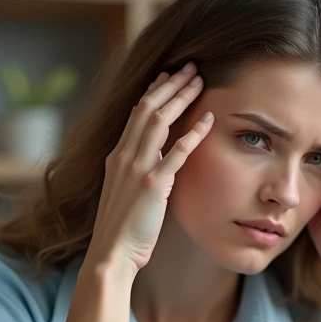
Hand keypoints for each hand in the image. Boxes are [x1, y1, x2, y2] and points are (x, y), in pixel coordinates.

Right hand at [86, 61, 212, 273]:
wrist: (111, 253)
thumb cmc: (121, 229)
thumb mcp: (125, 192)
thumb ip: (136, 172)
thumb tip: (152, 159)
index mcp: (117, 156)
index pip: (135, 113)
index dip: (153, 91)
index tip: (168, 76)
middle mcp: (124, 156)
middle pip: (148, 108)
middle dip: (170, 84)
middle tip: (190, 67)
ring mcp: (137, 169)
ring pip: (159, 121)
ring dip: (181, 98)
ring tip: (200, 81)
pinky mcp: (153, 186)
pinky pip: (176, 153)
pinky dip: (193, 134)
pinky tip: (209, 120)